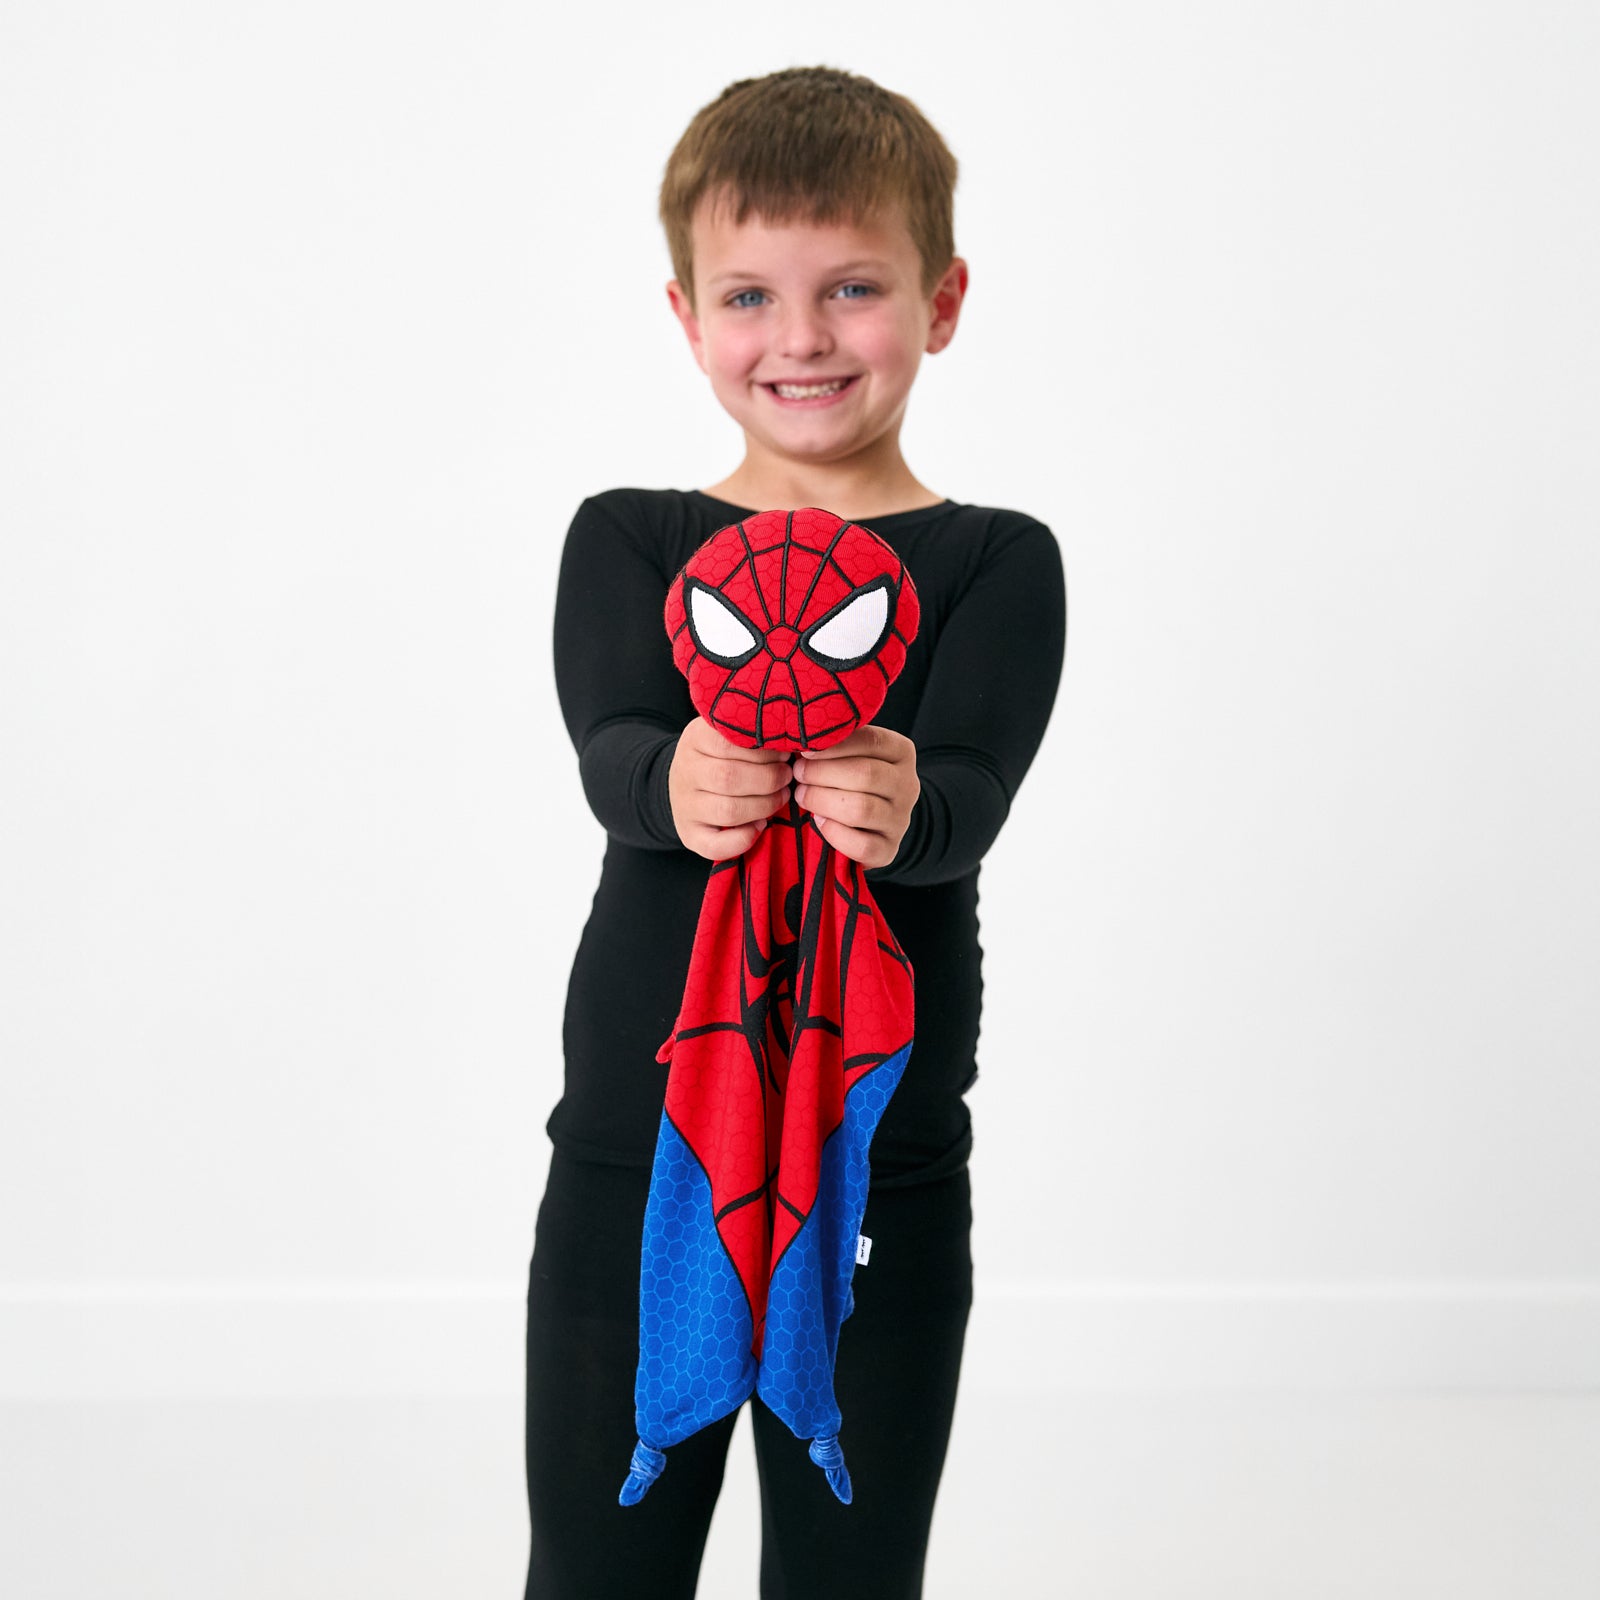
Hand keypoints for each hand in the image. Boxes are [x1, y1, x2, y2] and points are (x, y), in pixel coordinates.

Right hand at [668, 717, 792, 860]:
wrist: (685, 783)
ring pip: (727, 810)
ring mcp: (684, 806)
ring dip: (764, 806)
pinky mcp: (689, 834)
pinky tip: (760, 826)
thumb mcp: (727, 735)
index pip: (728, 743)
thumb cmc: (719, 756)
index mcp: (694, 740)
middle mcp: (685, 772)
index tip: (784, 753)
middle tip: (787, 776)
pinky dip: (743, 839)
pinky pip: (715, 845)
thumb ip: (750, 735)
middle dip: (769, 779)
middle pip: (729, 777)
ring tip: (781, 796)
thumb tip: (790, 743)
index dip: (764, 751)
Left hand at [790, 724, 918, 870]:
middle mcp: (907, 785)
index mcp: (901, 753)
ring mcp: (900, 820)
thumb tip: (804, 734)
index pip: (871, 741)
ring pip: (861, 809)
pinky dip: (834, 833)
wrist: (873, 823)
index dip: (834, 745)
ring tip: (802, 795)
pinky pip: (862, 844)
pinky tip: (818, 822)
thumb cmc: (852, 778)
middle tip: (798, 774)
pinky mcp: (889, 850)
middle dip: (823, 773)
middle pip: (866, 775)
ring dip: (822, 801)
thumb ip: (836, 742)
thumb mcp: (852, 753)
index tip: (805, 750)